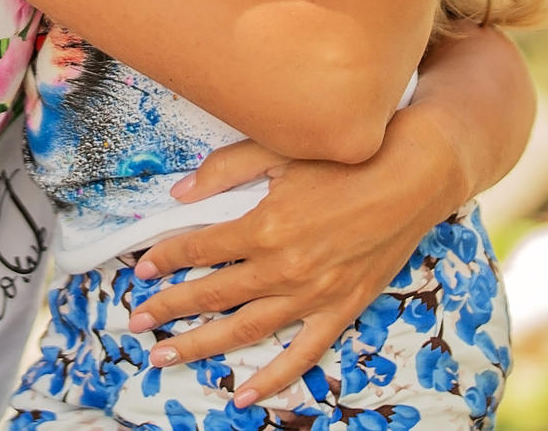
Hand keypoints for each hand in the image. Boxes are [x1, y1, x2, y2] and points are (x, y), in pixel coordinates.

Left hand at [126, 105, 475, 404]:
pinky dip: (272, 379)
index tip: (142, 269)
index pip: (198, 248)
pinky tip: (244, 396)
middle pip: (211, 294)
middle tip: (135, 322)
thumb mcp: (278, 150)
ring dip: (200, 346)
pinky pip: (301, 355)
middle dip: (168, 309)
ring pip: (243, 330)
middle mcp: (283, 268)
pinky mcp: (340, 310)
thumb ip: (224, 170)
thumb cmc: (344, 158)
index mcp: (263, 226)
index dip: (165, 258)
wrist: (412, 177)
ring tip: (164, 357)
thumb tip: (178, 194)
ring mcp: (312, 295)